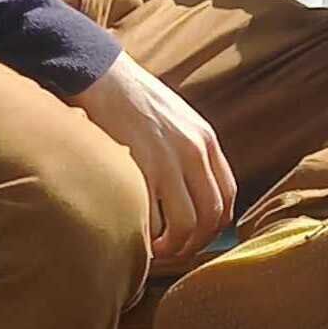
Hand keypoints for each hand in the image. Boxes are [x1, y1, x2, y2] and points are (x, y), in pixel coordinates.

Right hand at [73, 52, 236, 273]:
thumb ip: (187, 151)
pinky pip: (155, 218)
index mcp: (206, 140)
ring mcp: (170, 160)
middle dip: (195, 244)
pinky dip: (148, 237)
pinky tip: (136, 237)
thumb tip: (189, 191)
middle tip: (173, 253)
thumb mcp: (174, 120)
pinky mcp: (143, 167)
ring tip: (155, 251)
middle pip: (213, 216)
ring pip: (189, 224)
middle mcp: (195, 151)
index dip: (214, 226)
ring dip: (174, 247)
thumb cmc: (130, 100)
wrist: (100, 75)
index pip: (227, 196)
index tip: (194, 238)